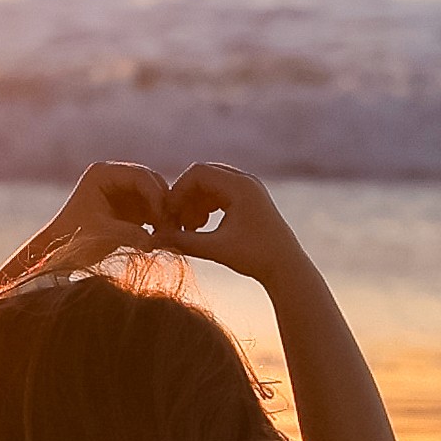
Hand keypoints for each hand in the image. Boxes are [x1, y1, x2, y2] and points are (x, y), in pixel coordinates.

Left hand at [0, 158, 182, 296]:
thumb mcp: (103, 236)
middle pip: (151, 181)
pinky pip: (152, 208)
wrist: (62, 253)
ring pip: (155, 194)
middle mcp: (113, 176)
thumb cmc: (75, 241)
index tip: (163, 218)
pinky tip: (162, 237)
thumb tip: (156, 242)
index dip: (155, 195)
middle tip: (171, 227)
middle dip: (162, 203)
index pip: (139, 176)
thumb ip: (130, 234)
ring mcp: (122, 189)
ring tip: (167, 235)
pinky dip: (159, 220)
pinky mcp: (129, 205)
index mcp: (102, 173)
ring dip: (163, 212)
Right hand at [158, 162, 309, 282]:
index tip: (169, 214)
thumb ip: (183, 241)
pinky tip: (200, 228)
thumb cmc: (255, 258)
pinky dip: (206, 207)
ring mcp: (249, 189)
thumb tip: (154, 239)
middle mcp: (246, 181)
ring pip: (210, 185)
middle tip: (175, 221)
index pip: (198, 173)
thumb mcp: (215, 248)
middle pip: (203, 175)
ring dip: (195, 203)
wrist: (287, 268)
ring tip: (189, 229)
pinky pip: (219, 194)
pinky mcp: (249, 200)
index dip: (178, 191)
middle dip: (185, 197)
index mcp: (240, 186)